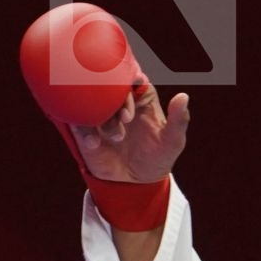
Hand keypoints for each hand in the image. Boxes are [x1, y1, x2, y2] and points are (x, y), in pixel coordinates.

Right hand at [68, 73, 189, 183]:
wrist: (137, 183)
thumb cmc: (158, 157)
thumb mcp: (172, 141)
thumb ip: (179, 120)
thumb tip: (183, 97)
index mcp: (140, 96)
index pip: (132, 77)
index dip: (132, 78)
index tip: (135, 88)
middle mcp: (117, 101)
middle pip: (109, 85)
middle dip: (115, 97)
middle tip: (126, 118)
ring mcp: (100, 115)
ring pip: (91, 101)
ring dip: (100, 115)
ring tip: (116, 137)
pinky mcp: (85, 131)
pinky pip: (77, 122)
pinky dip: (84, 130)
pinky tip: (95, 143)